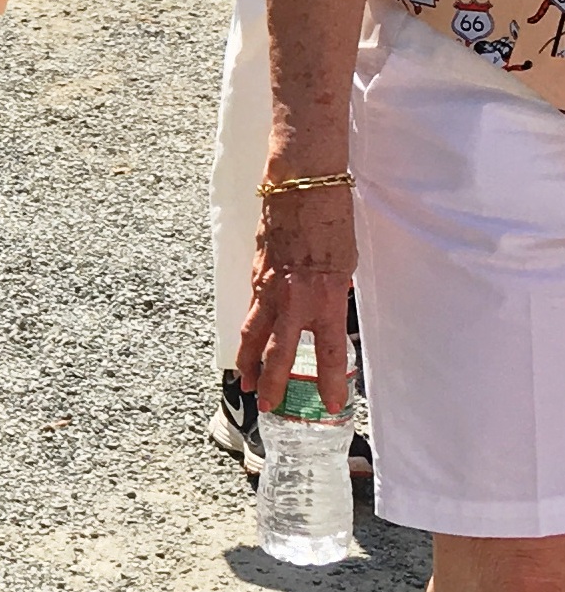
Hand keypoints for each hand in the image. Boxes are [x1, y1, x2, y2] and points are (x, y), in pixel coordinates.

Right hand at [238, 186, 357, 415]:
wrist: (302, 185)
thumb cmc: (332, 219)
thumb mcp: (345, 264)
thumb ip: (333, 293)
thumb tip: (325, 310)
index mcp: (325, 297)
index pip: (327, 352)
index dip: (327, 382)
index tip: (328, 404)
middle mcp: (293, 298)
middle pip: (277, 353)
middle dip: (272, 384)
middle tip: (267, 406)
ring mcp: (269, 287)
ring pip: (253, 334)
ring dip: (249, 362)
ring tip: (246, 381)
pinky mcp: (256, 273)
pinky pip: (252, 308)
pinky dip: (250, 328)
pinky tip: (249, 338)